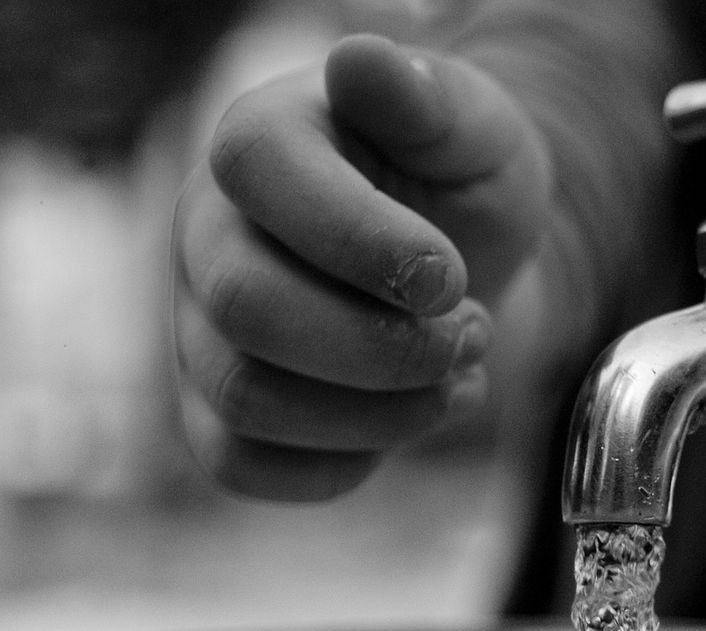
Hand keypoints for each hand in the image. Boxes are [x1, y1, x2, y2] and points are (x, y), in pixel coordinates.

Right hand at [172, 34, 552, 499]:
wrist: (458, 264)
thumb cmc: (460, 187)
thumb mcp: (474, 132)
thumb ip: (427, 100)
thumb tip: (362, 59)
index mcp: (261, 143)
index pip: (263, 179)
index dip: (369, 243)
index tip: (452, 277)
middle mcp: (208, 235)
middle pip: (252, 309)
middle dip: (386, 345)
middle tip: (469, 333)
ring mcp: (201, 328)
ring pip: (249, 400)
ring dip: (381, 412)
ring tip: (456, 376)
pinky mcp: (218, 410)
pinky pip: (244, 465)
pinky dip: (343, 462)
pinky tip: (406, 419)